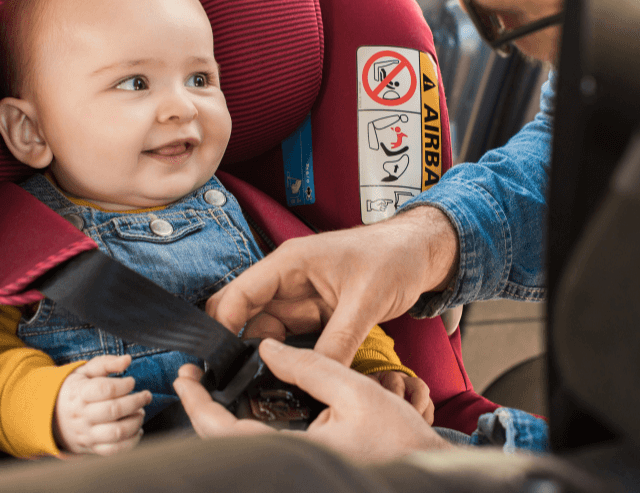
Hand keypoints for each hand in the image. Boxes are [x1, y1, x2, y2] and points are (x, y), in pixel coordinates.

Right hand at [53, 354, 151, 455]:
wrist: (52, 416)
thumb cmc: (75, 391)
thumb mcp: (84, 372)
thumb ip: (106, 364)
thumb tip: (127, 360)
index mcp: (79, 394)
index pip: (104, 389)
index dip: (124, 384)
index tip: (131, 381)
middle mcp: (82, 415)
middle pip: (113, 410)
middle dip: (136, 402)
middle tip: (146, 396)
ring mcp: (87, 434)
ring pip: (116, 432)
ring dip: (135, 421)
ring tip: (140, 412)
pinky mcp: (92, 447)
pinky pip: (114, 449)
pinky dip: (131, 441)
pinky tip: (137, 429)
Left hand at [174, 338, 452, 459]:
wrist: (425, 468)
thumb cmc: (399, 438)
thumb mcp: (356, 390)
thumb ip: (309, 366)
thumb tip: (268, 348)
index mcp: (295, 452)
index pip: (225, 432)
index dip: (198, 404)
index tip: (185, 378)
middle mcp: (289, 464)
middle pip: (225, 444)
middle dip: (203, 410)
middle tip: (193, 378)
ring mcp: (296, 467)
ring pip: (242, 447)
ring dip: (222, 419)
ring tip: (215, 386)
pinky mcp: (303, 467)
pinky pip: (262, 449)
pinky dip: (247, 427)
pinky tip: (249, 404)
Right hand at [206, 207, 458, 364]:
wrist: (421, 253)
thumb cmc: (394, 258)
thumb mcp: (366, 301)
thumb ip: (339, 341)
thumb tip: (316, 376)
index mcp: (290, 263)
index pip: (239, 294)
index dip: (223, 327)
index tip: (219, 363)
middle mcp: (288, 280)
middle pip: (243, 315)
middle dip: (235, 345)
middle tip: (234, 382)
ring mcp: (300, 298)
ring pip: (265, 331)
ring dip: (262, 356)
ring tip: (259, 386)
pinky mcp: (314, 314)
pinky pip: (289, 339)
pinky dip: (285, 358)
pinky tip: (285, 378)